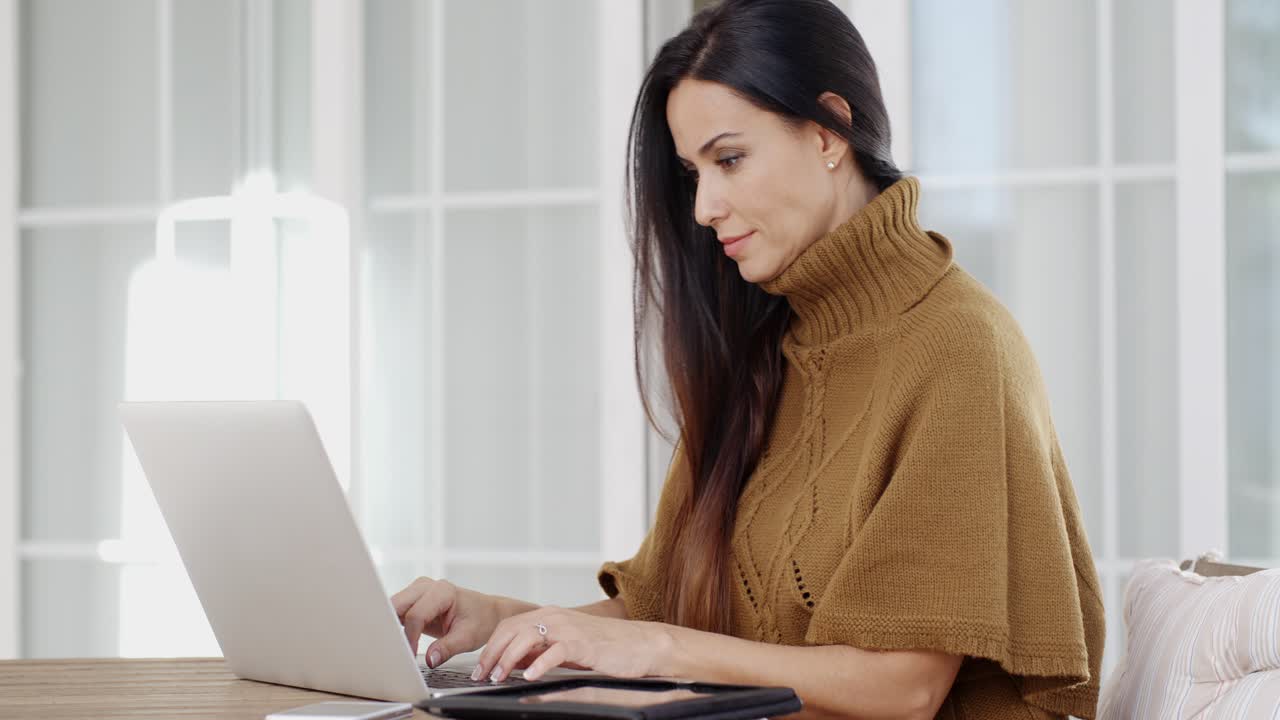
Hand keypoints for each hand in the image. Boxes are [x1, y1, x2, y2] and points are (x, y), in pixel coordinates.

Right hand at [390, 576, 503, 667]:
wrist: (487, 613)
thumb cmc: (481, 620)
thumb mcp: (468, 638)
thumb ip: (447, 649)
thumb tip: (429, 660)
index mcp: (443, 591)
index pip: (416, 614)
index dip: (410, 637)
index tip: (410, 655)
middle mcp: (427, 586)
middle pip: (397, 605)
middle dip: (393, 628)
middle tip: (396, 651)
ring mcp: (418, 591)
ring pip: (392, 607)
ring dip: (392, 627)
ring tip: (397, 647)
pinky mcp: (413, 600)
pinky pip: (396, 611)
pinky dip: (394, 626)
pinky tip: (399, 641)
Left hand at [475, 606, 672, 682]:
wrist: (641, 643)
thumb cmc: (606, 647)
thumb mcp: (566, 646)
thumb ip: (541, 649)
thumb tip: (514, 660)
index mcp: (550, 616)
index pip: (509, 626)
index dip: (491, 646)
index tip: (481, 667)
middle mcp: (556, 617)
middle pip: (512, 630)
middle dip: (492, 654)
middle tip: (483, 675)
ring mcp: (569, 628)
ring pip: (528, 637)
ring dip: (509, 658)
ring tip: (500, 677)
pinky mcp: (584, 643)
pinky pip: (556, 651)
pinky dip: (540, 664)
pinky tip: (530, 676)